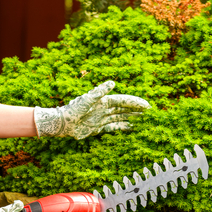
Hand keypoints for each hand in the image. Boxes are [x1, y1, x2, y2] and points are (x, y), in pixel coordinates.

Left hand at [34, 81, 150, 139]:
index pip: (122, 101)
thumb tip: (113, 82)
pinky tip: (132, 128)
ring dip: (131, 118)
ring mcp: (101, 118)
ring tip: (144, 120)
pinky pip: (113, 127)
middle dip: (136, 110)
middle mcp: (103, 109)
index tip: (146, 106)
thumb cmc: (73, 110)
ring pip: (120, 117)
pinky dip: (122, 127)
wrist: (62, 124)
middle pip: (123, 109)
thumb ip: (100, 91)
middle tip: (150, 112)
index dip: (134, 103)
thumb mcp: (87, 100)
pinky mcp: (97, 128)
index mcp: (103, 101)